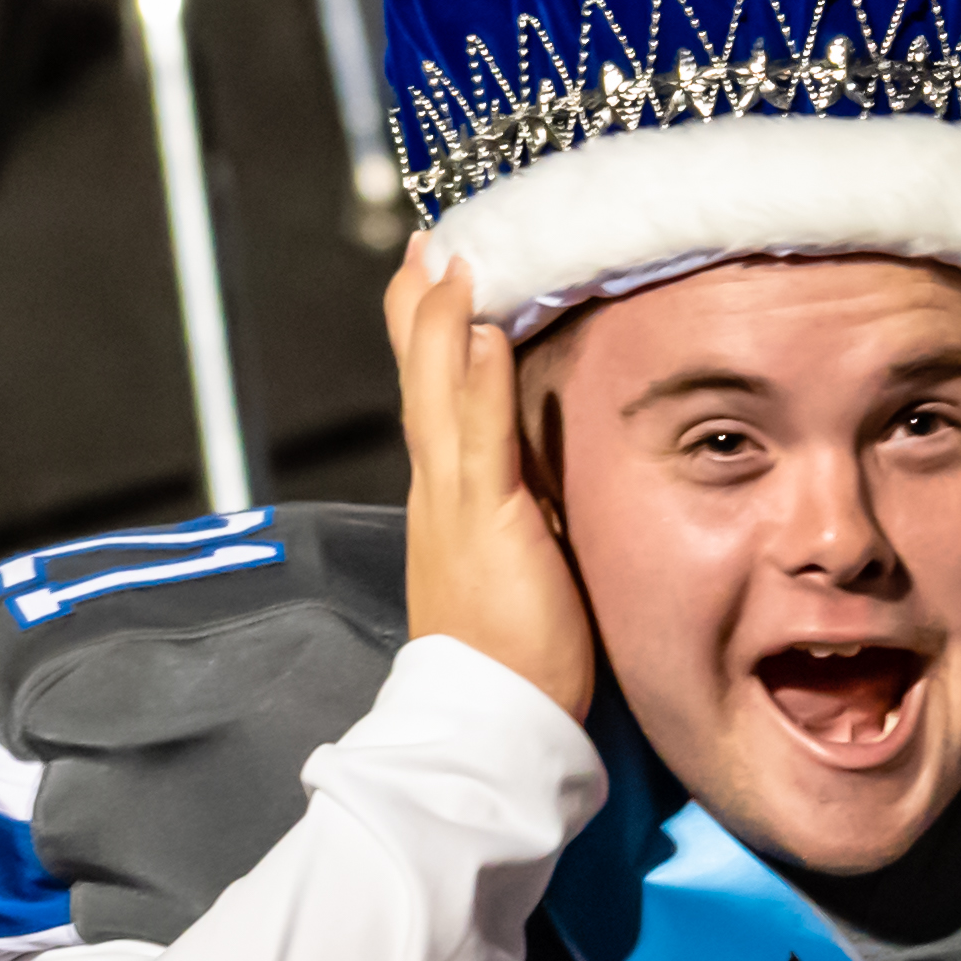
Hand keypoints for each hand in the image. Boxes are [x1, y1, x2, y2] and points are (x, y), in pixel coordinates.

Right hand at [386, 236, 595, 721]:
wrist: (491, 718)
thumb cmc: (514, 652)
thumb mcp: (522, 559)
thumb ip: (523, 509)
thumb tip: (539, 470)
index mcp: (451, 500)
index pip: (435, 402)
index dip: (431, 339)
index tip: (437, 278)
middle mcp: (442, 491)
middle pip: (422, 381)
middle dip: (420, 309)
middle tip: (427, 242)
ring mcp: (457, 503)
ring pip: (438, 393)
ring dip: (438, 320)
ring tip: (445, 255)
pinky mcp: (488, 521)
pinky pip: (478, 437)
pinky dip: (473, 378)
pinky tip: (477, 327)